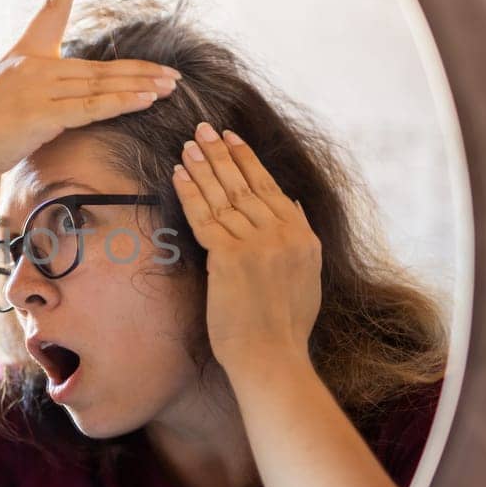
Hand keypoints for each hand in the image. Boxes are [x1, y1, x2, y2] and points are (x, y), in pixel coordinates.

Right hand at [0, 0, 181, 198]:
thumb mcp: (11, 96)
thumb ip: (42, 88)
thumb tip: (71, 93)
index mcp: (25, 52)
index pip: (54, 3)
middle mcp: (33, 64)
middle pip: (98, 65)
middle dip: (140, 70)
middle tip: (173, 73)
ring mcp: (36, 89)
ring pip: (100, 84)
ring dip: (140, 86)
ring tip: (172, 86)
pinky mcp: (39, 116)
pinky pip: (91, 107)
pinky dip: (122, 102)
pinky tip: (147, 100)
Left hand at [172, 122, 321, 372]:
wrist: (272, 357)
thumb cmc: (284, 326)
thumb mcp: (306, 275)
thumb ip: (299, 236)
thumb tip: (290, 203)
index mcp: (302, 236)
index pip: (270, 187)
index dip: (247, 160)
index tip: (231, 138)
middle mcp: (283, 233)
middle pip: (245, 185)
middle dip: (221, 154)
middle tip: (203, 129)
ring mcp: (258, 244)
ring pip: (223, 197)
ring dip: (203, 167)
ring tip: (188, 145)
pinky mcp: (230, 257)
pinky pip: (205, 217)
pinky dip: (190, 193)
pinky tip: (178, 174)